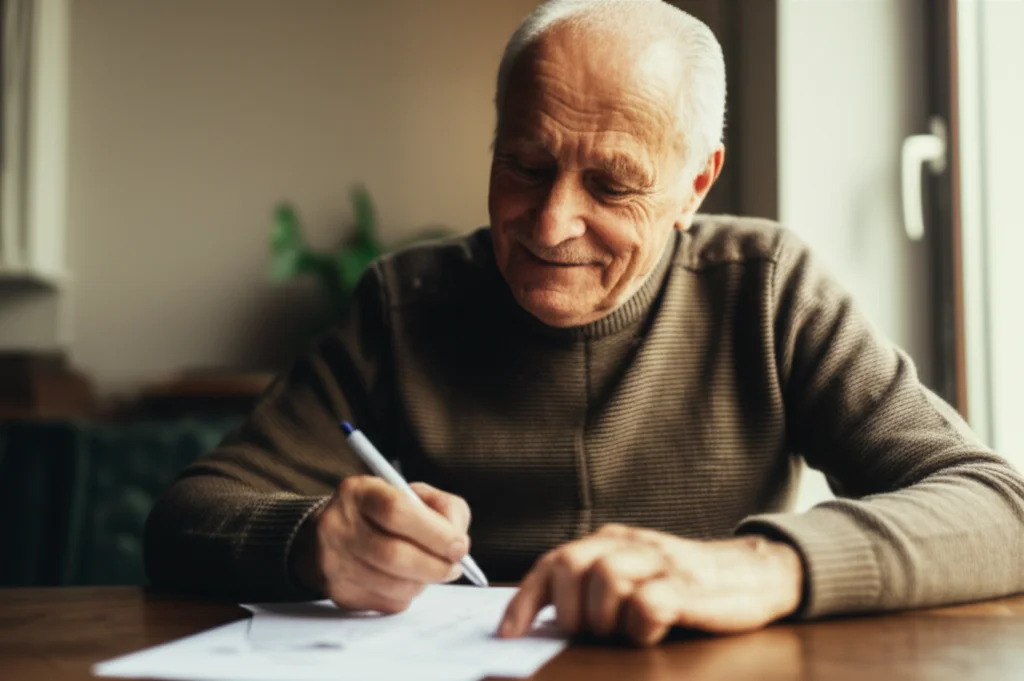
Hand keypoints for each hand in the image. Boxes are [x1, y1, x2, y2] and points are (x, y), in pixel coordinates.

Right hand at [291, 475, 470, 612]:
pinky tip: (406, 580)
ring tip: (430, 571)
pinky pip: (387, 603)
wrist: (336, 535)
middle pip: (393, 555)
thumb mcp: (415, 495)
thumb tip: (458, 544)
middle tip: (454, 568)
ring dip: (423, 583)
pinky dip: (408, 595)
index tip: (460, 546)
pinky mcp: (339, 592)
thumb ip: (446, 509)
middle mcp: (338, 525)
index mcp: (359, 492)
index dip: (435, 532)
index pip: (396, 511)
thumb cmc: (386, 513)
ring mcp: (334, 561)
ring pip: (393, 585)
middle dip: (435, 566)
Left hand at [499, 524, 802, 644]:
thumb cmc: (687, 585)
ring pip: (605, 578)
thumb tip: (545, 621)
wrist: (757, 572)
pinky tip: (652, 632)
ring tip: (624, 631)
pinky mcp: (688, 587)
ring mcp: (660, 563)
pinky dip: (641, 626)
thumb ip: (595, 587)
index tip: (509, 633)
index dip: (526, 598)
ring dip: (604, 618)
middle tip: (586, 633)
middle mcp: (630, 545)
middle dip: (568, 609)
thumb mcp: (635, 577)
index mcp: (610, 542)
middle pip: (570, 563)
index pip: (552, 561)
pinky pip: (648, 604)